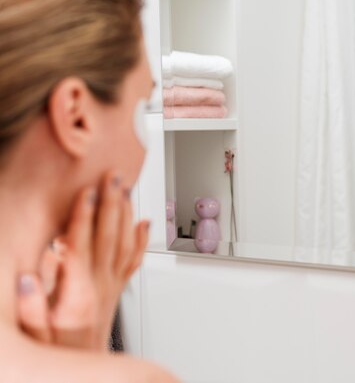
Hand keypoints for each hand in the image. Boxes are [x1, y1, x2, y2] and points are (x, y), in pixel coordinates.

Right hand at [17, 172, 149, 350]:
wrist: (87, 374)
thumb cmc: (59, 353)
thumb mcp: (35, 337)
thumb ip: (30, 308)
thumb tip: (25, 279)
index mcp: (77, 294)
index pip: (81, 245)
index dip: (84, 216)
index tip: (87, 192)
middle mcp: (100, 286)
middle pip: (108, 236)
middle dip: (111, 203)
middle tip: (114, 177)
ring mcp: (113, 285)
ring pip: (125, 242)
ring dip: (126, 213)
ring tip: (127, 189)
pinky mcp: (118, 289)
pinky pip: (133, 259)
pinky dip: (140, 238)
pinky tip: (144, 223)